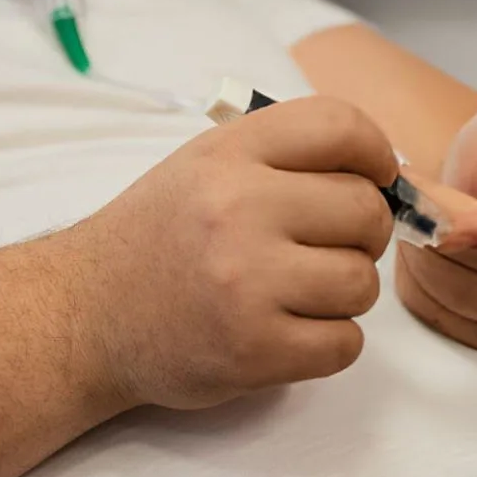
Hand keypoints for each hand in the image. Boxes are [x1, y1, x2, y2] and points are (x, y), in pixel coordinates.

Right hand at [64, 96, 398, 410]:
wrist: (85, 315)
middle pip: (365, 210)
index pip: (341, 126)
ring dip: (342, 294)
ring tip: (294, 293)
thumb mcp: (205, 166)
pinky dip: (328, 343)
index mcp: (228, 154)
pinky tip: (286, 332)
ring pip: (360, 283)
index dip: (376, 154)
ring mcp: (247, 283)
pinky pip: (345, 344)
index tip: (374, 180)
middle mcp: (237, 209)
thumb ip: (285, 158)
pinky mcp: (253, 350)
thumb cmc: (160, 238)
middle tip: (322, 248)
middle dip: (360, 234)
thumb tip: (390, 177)